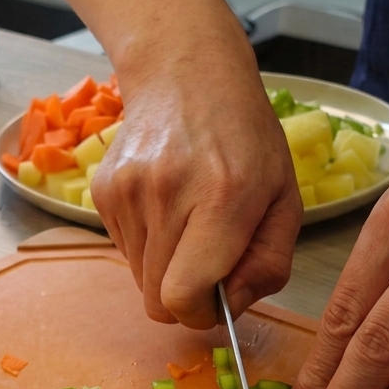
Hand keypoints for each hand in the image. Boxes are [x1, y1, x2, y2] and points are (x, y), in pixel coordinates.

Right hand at [89, 50, 302, 327]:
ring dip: (165, 267)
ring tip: (188, 221)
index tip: (216, 298)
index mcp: (223, 200)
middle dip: (184, 296)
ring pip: (138, 278)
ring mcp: (127, 191)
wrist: (185, 75)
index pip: (182, 298)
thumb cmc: (246, 139)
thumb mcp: (285, 199)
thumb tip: (230, 307)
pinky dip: (147, 243)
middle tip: (207, 262)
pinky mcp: (103, 190)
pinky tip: (166, 204)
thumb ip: (269, 264)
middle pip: (155, 299)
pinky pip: (123, 249)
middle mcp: (166, 195)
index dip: (200, 313)